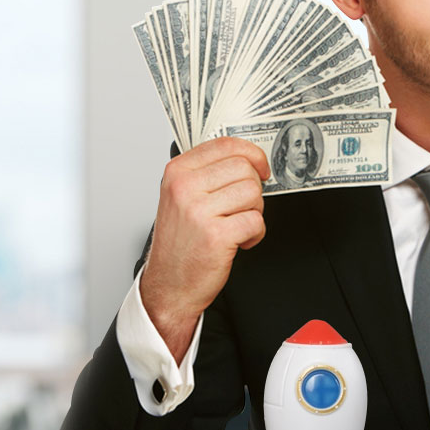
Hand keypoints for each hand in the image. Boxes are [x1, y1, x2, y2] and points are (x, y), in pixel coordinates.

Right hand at [139, 137, 269, 360]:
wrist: (169, 284)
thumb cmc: (179, 243)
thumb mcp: (181, 198)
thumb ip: (207, 174)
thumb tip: (246, 158)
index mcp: (178, 172)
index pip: (226, 145)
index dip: (252, 154)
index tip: (260, 167)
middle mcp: (185, 188)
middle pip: (244, 168)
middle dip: (253, 189)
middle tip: (242, 208)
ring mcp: (199, 211)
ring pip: (253, 193)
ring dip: (254, 212)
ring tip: (238, 226)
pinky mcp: (216, 235)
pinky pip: (256, 221)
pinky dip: (256, 234)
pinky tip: (241, 241)